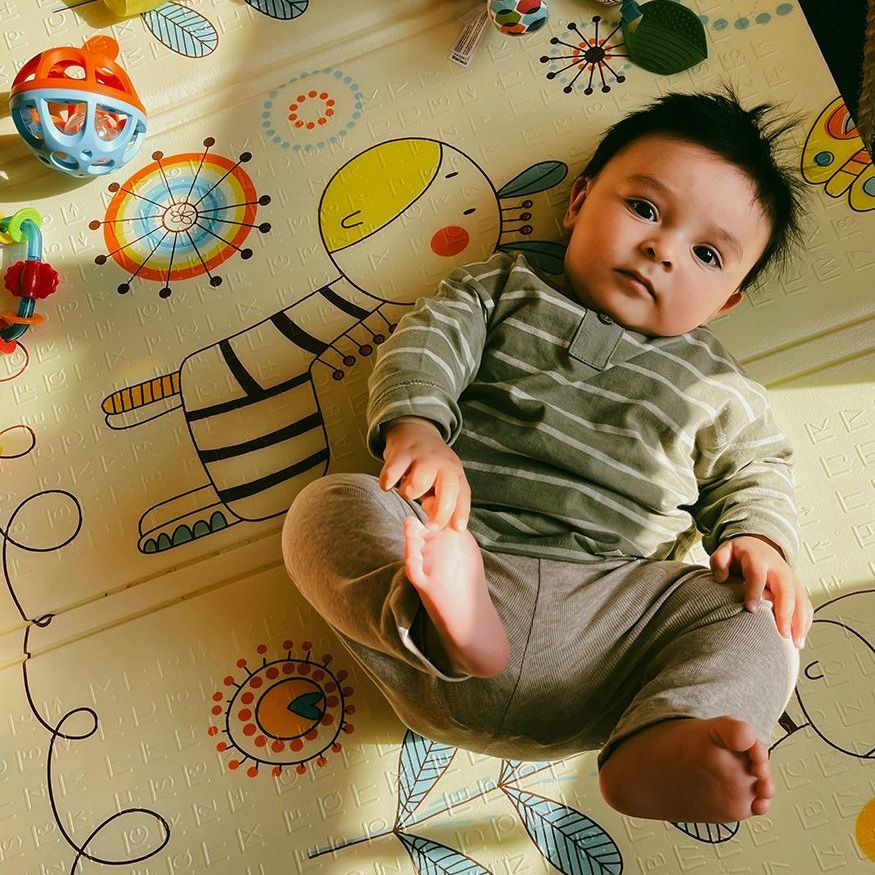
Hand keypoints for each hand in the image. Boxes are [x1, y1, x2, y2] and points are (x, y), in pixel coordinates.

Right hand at [379, 417, 470, 530]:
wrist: (414, 431)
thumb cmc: (430, 466)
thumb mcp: (443, 480)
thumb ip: (443, 501)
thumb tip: (438, 523)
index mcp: (455, 472)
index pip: (463, 494)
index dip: (462, 513)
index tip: (457, 529)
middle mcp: (442, 463)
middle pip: (447, 491)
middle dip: (440, 513)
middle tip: (430, 527)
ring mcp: (421, 457)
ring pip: (417, 485)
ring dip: (409, 494)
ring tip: (408, 490)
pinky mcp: (400, 453)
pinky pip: (391, 477)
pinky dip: (388, 484)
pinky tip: (391, 482)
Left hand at [710, 534, 812, 648]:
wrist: (759, 545)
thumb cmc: (740, 554)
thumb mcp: (725, 551)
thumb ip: (719, 561)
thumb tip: (720, 578)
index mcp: (758, 559)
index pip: (758, 576)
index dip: (754, 592)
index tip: (751, 610)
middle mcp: (778, 569)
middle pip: (786, 591)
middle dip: (786, 613)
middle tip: (782, 634)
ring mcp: (791, 579)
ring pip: (801, 600)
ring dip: (801, 622)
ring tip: (796, 643)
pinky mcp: (797, 588)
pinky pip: (806, 605)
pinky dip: (805, 622)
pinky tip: (799, 637)